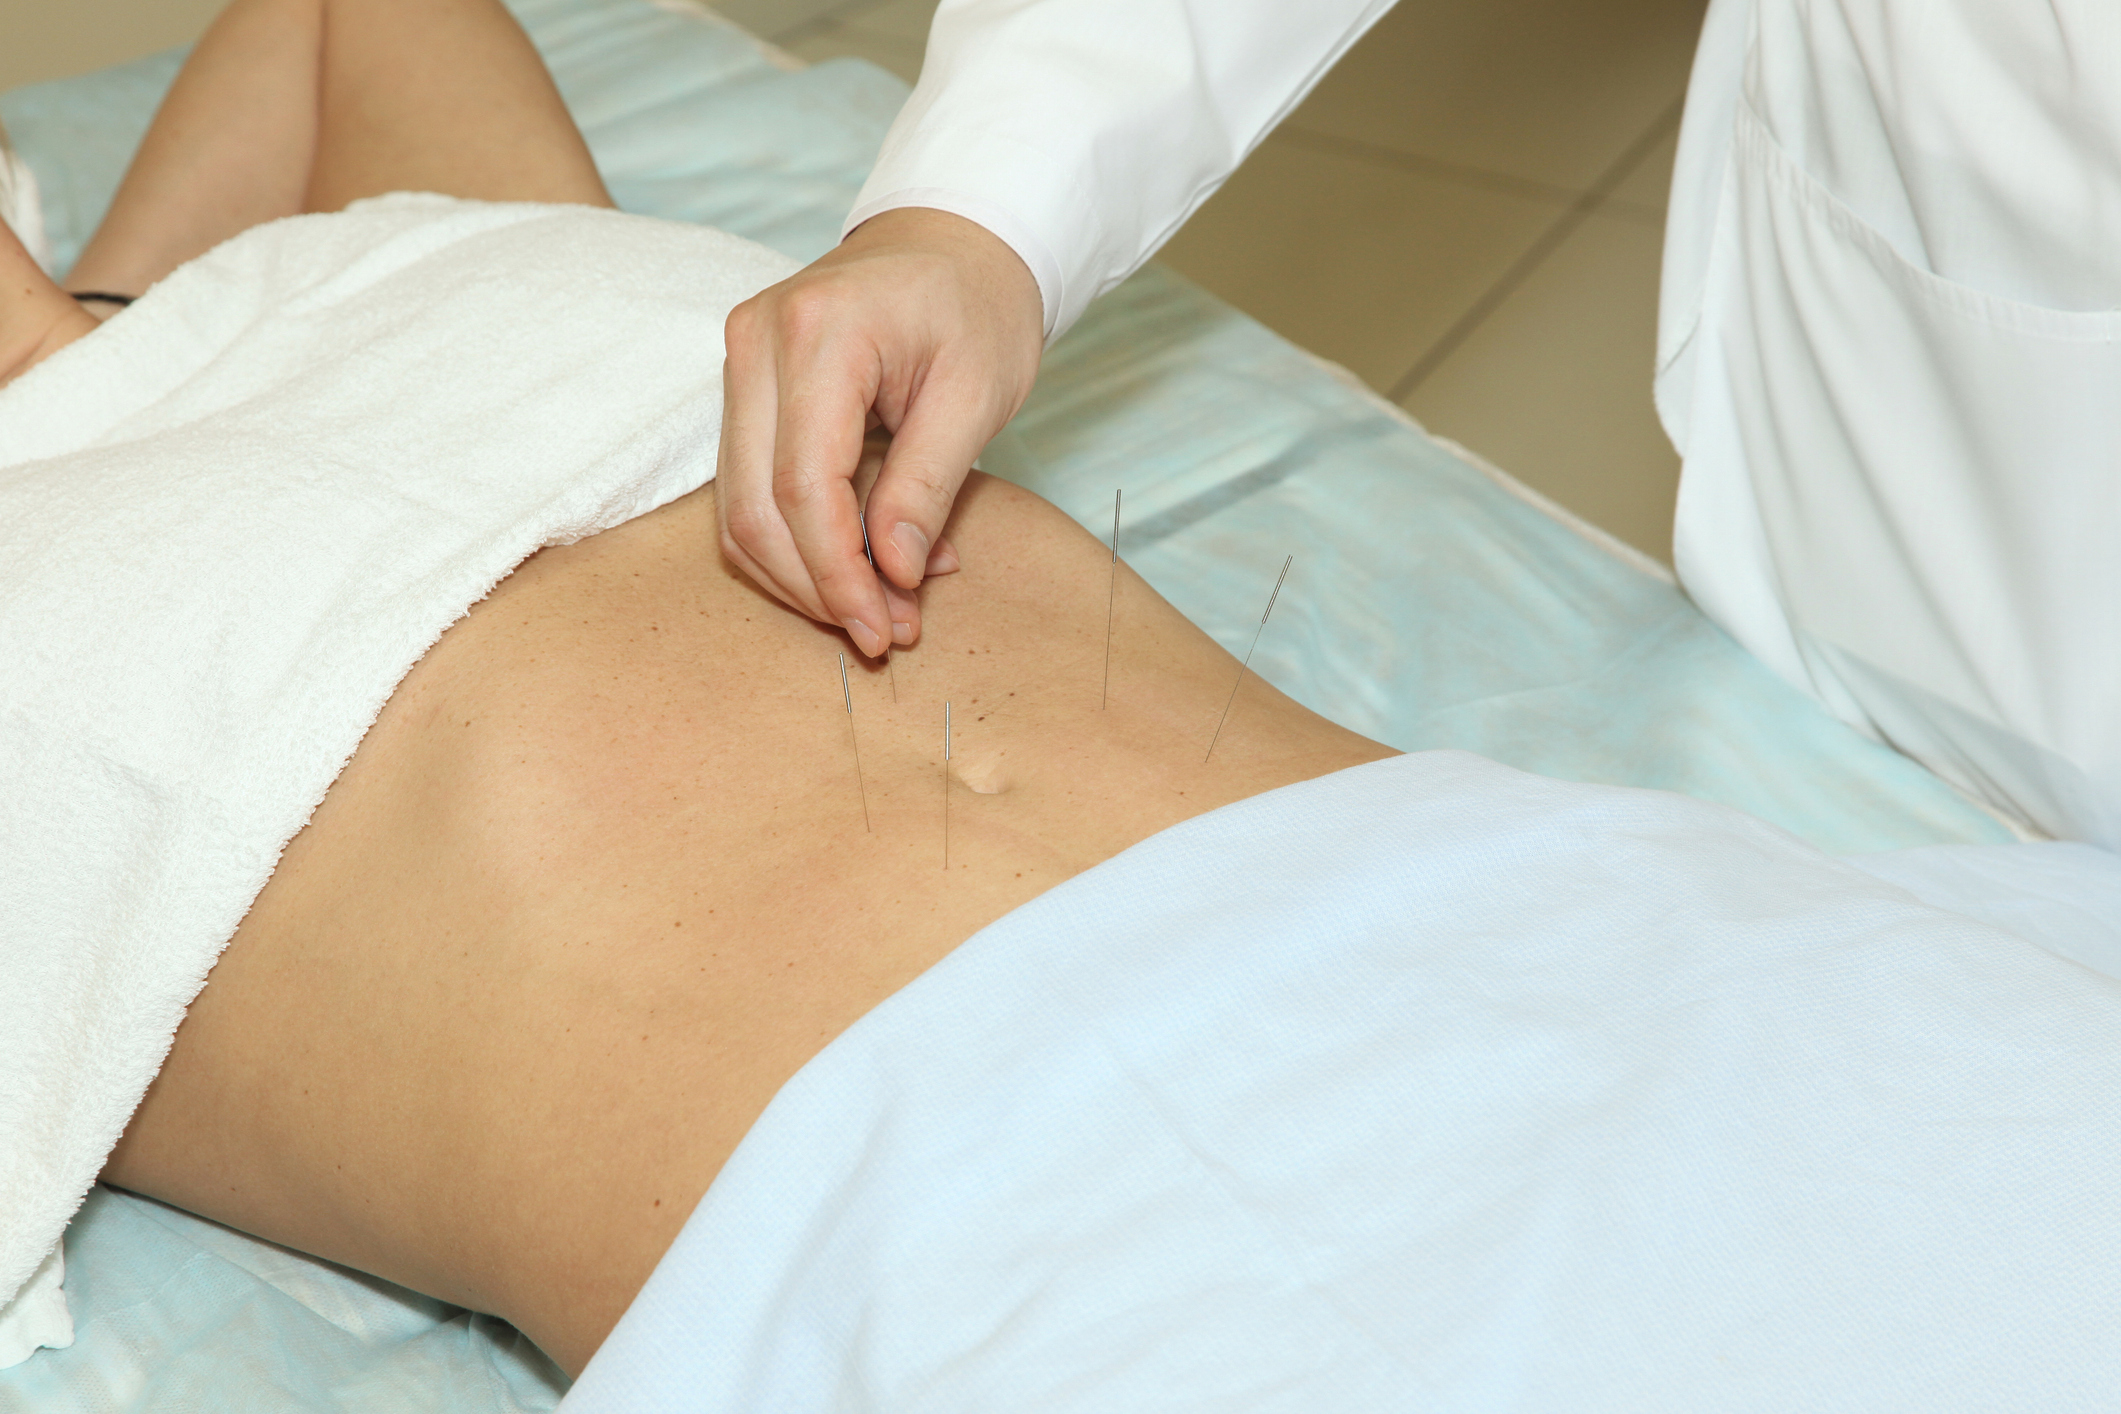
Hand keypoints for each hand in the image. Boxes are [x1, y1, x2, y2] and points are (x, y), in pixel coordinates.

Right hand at [716, 207, 1043, 655]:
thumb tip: (895, 576)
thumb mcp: (976, 395)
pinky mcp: (743, 388)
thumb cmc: (976, 307)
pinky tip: (861, 565)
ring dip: (803, 577)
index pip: (804, 486)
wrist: (951, 245)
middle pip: (754, 508)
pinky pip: (746, 490)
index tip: (886, 629)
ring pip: (738, 509)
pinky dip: (796, 543)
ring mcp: (739, 363)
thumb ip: (928, 487)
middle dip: (818, 588)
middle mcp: (756, 343)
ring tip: (882, 609)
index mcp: (818, 333)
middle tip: (885, 634)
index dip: (839, 574)